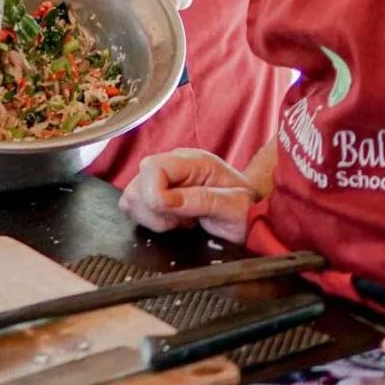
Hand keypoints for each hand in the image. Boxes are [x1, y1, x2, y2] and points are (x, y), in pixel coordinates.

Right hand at [119, 147, 262, 241]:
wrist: (253, 212)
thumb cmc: (247, 209)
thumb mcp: (233, 206)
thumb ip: (200, 200)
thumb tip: (163, 199)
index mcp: (193, 161)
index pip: (152, 167)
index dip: (153, 195)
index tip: (174, 218)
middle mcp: (173, 164)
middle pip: (137, 183)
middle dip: (153, 212)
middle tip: (181, 222)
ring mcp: (163, 178)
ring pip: (131, 196)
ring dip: (151, 217)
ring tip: (179, 222)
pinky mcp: (157, 192)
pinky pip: (135, 205)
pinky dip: (149, 219)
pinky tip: (172, 221)